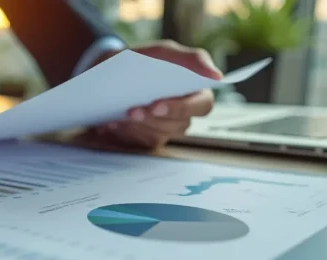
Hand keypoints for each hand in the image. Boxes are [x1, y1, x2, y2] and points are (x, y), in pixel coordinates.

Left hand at [91, 40, 221, 148]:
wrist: (111, 72)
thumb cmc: (144, 61)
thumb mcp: (165, 52)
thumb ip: (191, 59)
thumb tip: (216, 75)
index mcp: (196, 92)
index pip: (202, 106)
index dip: (181, 108)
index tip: (157, 105)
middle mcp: (184, 114)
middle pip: (177, 124)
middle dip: (152, 118)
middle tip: (131, 111)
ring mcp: (166, 128)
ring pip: (158, 134)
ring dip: (137, 126)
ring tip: (118, 116)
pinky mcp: (148, 137)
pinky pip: (140, 140)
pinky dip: (125, 131)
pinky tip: (112, 123)